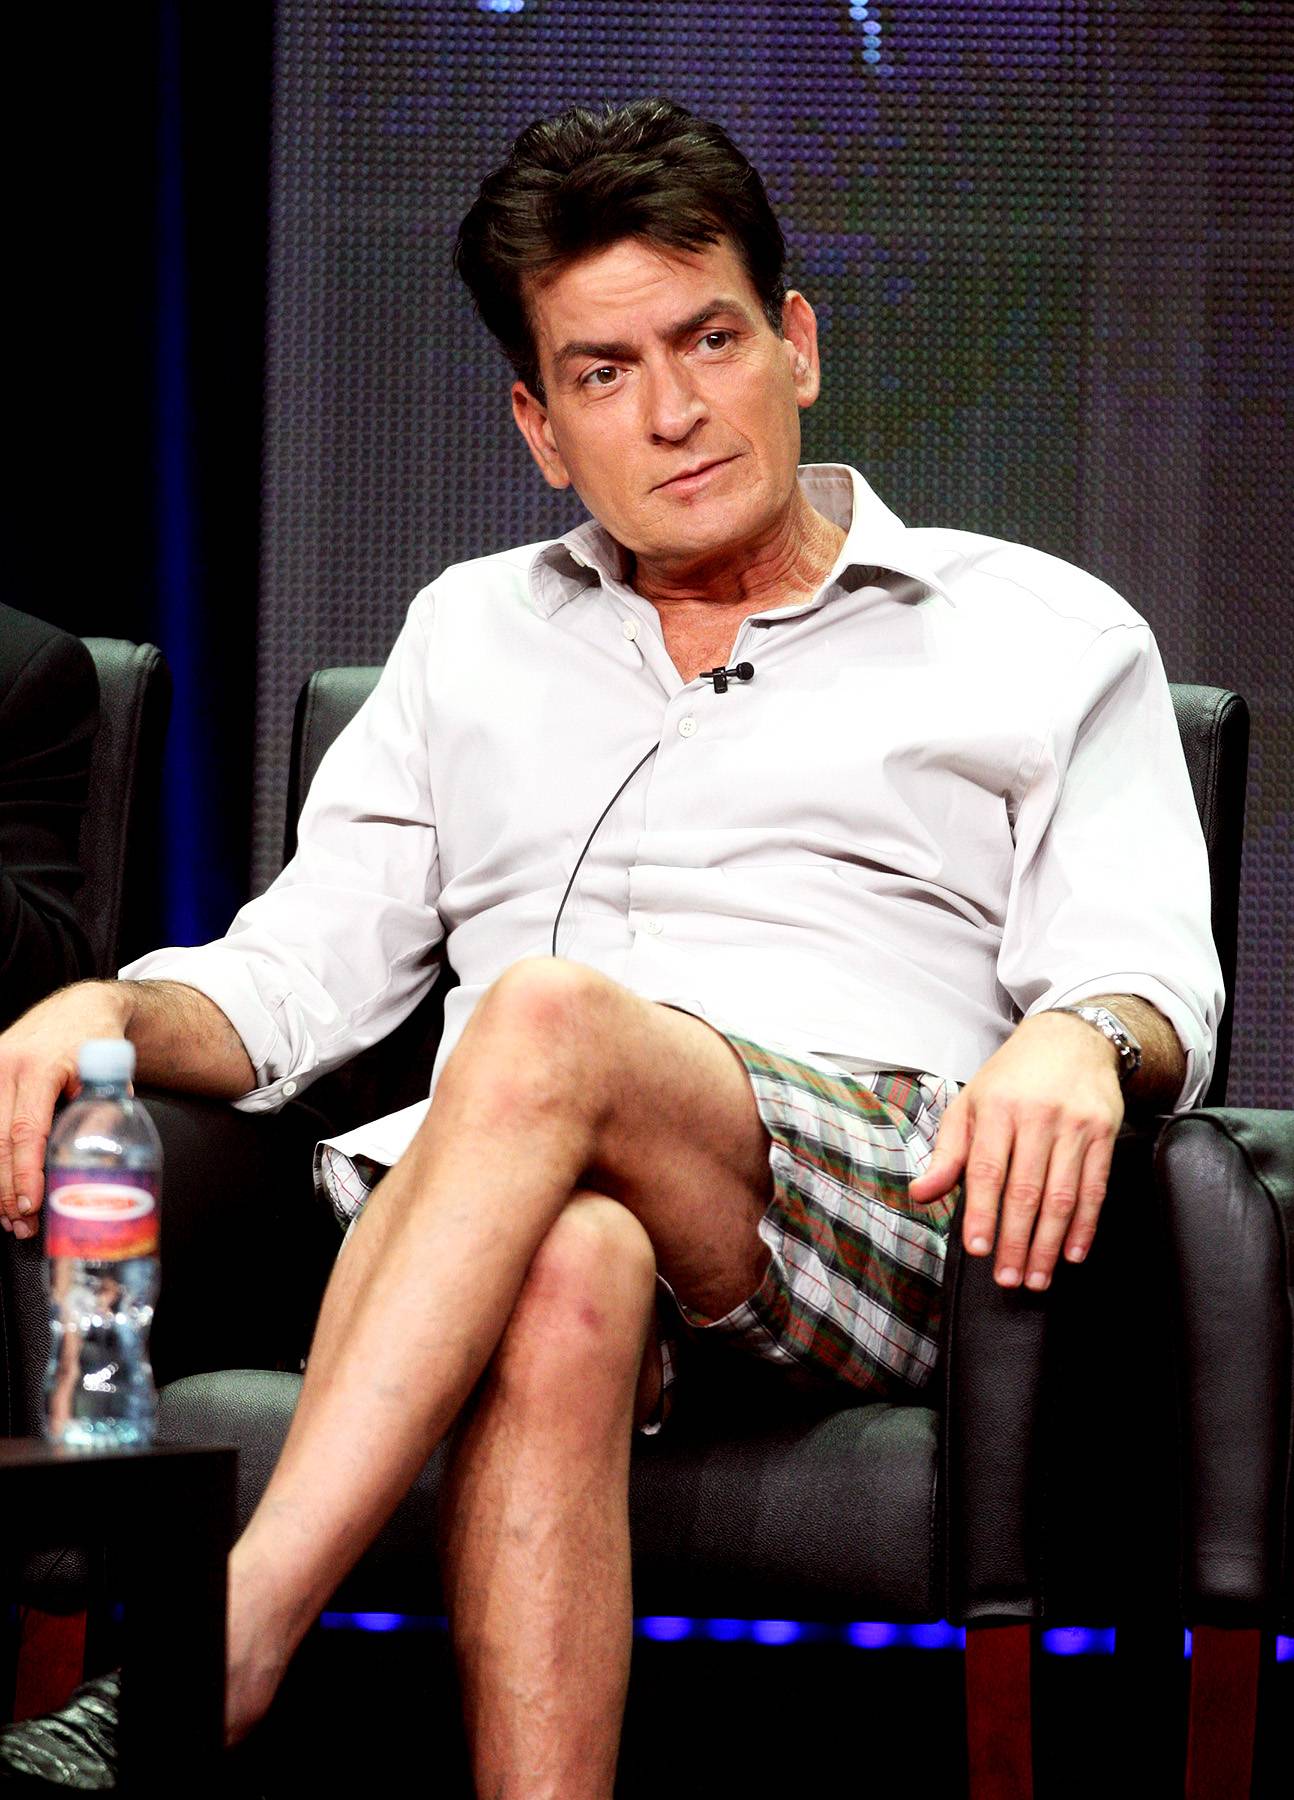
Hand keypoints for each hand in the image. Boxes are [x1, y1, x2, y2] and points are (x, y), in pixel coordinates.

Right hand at [0, 982, 131, 1239]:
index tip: (32, 1204)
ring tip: (9, 1216)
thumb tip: (99, 1164)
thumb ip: (103, 1112)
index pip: (27, 1130)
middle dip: (7, 1189)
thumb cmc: (97, 1041)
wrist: (77, 1009)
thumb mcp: (109, 1073)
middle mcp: (5, 1066)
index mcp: (39, 1067)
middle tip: (22, 1223)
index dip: (26, 1172)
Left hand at [907, 1011, 1123, 1290]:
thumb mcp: (970, 1104)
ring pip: (1062, 1195)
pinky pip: (1095, 1188)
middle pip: (1026, 1190)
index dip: (981, 1212)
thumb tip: (921, 1194)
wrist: (1070, 1039)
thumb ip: (947, 1153)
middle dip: (1016, 1241)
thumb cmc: (1011, 1078)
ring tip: (1037, 1277)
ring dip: (1049, 1244)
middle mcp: (1037, 1116)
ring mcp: (1074, 1125)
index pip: (986, 1169)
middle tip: (1009, 1278)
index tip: (977, 1248)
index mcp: (997, 1108)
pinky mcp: (1104, 1133)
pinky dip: (1084, 1226)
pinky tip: (1072, 1252)